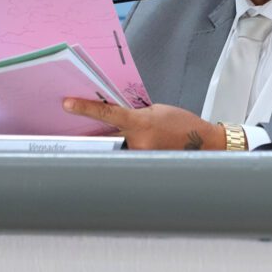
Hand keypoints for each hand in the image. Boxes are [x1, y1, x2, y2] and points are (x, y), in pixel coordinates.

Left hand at [62, 98, 227, 150]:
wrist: (204, 145)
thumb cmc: (182, 125)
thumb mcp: (156, 111)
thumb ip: (133, 114)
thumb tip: (112, 117)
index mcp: (141, 123)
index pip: (107, 113)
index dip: (85, 108)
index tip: (67, 104)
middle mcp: (138, 142)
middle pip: (106, 135)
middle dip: (99, 133)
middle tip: (92, 128)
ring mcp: (140, 158)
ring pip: (116, 149)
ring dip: (117, 144)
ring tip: (132, 141)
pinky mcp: (144, 167)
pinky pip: (126, 158)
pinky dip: (128, 153)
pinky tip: (140, 149)